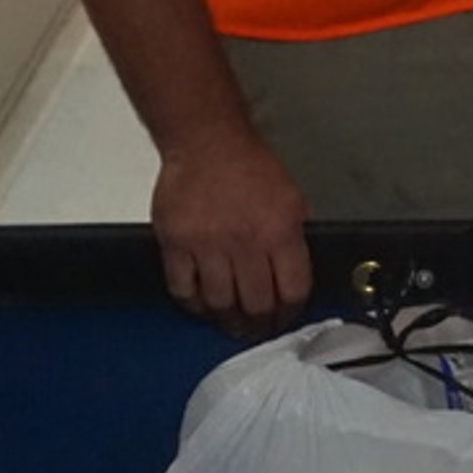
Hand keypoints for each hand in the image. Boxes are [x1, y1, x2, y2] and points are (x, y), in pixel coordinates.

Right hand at [153, 127, 312, 339]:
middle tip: (257, 330)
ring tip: (230, 324)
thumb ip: (295, 236)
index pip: (292, 290)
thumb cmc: (250, 167)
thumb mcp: (291, 198)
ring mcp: (207, 245)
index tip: (285, 318)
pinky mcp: (175, 243)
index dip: (290, 313)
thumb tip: (297, 272)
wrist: (207, 143)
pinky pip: (183, 289)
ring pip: (219, 302)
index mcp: (280, 231)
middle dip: (259, 324)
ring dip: (226, 320)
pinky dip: (193, 304)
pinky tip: (201, 306)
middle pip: (255, 304)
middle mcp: (244, 242)